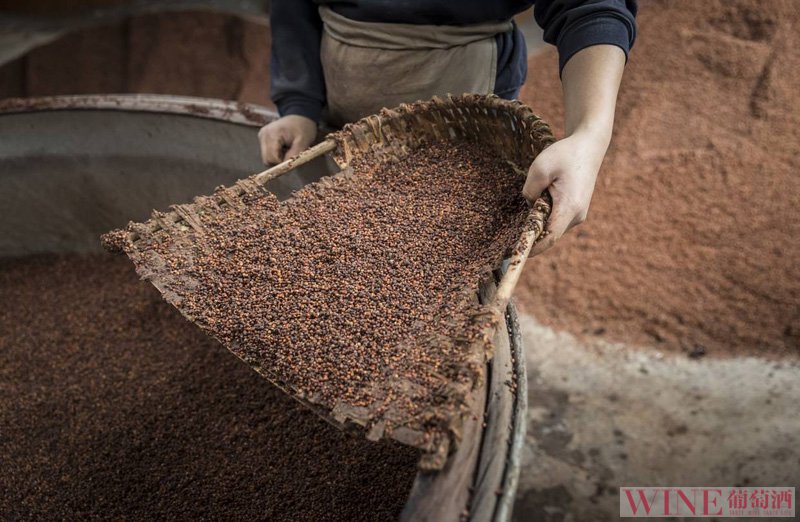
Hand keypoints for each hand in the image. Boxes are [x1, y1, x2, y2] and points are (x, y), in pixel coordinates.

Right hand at [258, 115, 316, 164]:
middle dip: (279, 162)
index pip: (271, 158)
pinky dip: (276, 154)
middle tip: (291, 155)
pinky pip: (267, 153)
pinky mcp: (263, 138)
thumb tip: (285, 167)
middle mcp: (264, 134)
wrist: (300, 116)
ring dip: (278, 158)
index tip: (292, 162)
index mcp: (273, 134)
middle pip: (267, 159)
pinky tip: (283, 147)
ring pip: (266, 158)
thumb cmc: (303, 127)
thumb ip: (294, 155)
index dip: (282, 164)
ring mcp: (262, 136)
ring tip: (288, 150)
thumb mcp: (303, 142)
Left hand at [522, 131, 606, 255]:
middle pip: (549, 234)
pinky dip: (546, 214)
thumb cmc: (565, 155)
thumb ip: (529, 191)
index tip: (517, 253)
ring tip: (541, 192)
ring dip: (539, 218)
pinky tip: (545, 195)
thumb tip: (529, 206)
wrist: (589, 147)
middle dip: (533, 229)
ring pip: (552, 226)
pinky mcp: (577, 210)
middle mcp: (577, 215)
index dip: (533, 247)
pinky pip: (557, 220)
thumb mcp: (540, 168)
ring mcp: (579, 214)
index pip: (550, 237)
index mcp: (569, 207)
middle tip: (517, 220)